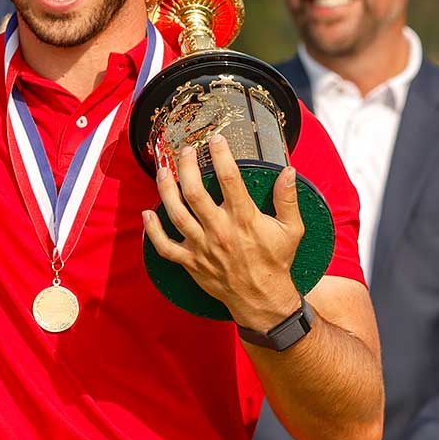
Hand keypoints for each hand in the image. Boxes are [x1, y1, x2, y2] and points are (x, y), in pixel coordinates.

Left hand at [143, 134, 303, 330]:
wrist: (262, 300)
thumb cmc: (276, 262)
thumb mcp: (292, 230)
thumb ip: (288, 199)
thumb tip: (288, 170)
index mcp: (244, 220)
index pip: (229, 179)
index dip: (221, 155)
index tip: (216, 139)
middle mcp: (220, 231)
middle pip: (195, 192)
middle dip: (186, 166)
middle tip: (185, 150)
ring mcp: (202, 248)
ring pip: (176, 214)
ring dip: (166, 190)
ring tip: (163, 171)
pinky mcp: (191, 262)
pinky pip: (165, 247)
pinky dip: (152, 232)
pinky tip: (146, 214)